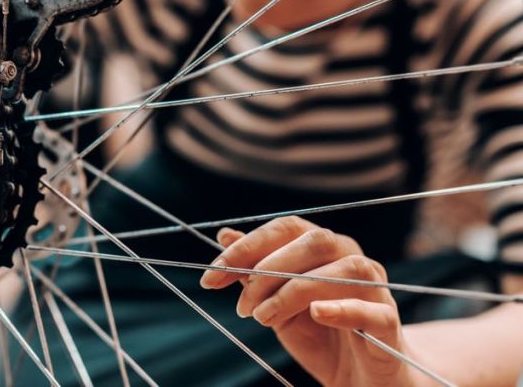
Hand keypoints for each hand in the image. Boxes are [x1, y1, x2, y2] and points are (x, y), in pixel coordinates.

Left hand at [200, 216, 424, 386]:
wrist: (360, 381)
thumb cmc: (318, 336)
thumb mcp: (276, 305)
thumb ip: (255, 272)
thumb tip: (224, 234)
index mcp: (324, 248)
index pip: (286, 229)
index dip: (246, 246)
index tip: (211, 275)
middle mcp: (352, 258)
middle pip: (315, 241)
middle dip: (268, 268)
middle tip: (241, 305)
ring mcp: (376, 289)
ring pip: (344, 270)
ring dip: (295, 290)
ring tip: (264, 318)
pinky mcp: (388, 324)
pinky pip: (372, 309)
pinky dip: (343, 308)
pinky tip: (316, 314)